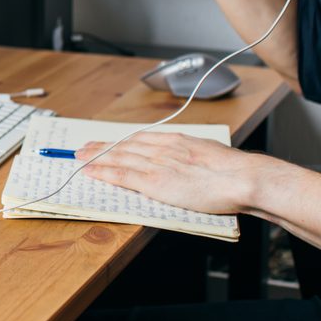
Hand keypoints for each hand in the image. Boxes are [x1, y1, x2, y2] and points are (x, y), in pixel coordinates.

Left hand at [77, 132, 261, 214]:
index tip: (107, 142)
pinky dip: (103, 172)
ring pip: (118, 157)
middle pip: (123, 145)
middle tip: (83, 147)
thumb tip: (192, 158)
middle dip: (101, 147)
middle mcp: (161, 148)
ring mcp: (156, 164)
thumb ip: (194, 154)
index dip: (120, 141)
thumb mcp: (209, 152)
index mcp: (175, 140)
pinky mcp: (154, 181)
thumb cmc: (233, 171)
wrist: (241, 178)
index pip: (139, 138)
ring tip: (79, 157)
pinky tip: (90, 171)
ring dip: (96, 157)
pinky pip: (122, 175)